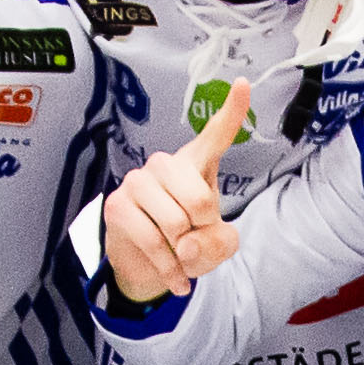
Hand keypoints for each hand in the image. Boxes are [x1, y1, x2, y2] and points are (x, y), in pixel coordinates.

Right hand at [102, 83, 251, 305]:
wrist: (150, 267)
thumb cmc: (188, 243)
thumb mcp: (217, 245)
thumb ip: (219, 242)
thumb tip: (185, 242)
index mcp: (196, 163)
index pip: (216, 134)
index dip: (232, 110)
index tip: (245, 84)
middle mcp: (166, 164)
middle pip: (200, 199)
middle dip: (203, 232)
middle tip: (193, 238)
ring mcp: (138, 181)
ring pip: (176, 224)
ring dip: (184, 253)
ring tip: (181, 254)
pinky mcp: (118, 205)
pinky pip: (153, 242)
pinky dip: (170, 269)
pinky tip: (178, 280)